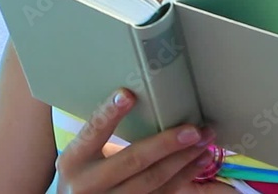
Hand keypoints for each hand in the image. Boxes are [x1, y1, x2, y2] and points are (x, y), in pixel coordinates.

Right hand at [56, 88, 216, 192]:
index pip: (93, 131)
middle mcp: (89, 183)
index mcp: (73, 161)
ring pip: (153, 181)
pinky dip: (184, 178)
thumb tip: (134, 98)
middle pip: (133, 160)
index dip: (110, 113)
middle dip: (167, 143)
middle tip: (194, 130)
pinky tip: (198, 163)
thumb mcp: (81, 156)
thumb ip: (100, 135)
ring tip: (204, 143)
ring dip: (184, 161)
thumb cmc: (82, 174)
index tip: (128, 94)